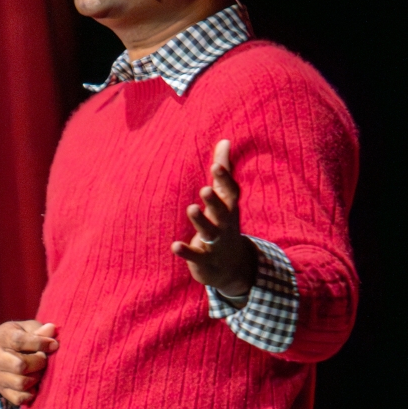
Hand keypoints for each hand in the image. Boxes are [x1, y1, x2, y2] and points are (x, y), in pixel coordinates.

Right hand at [0, 320, 57, 406]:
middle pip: (20, 365)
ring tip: (39, 371)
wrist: (8, 352)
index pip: (18, 341)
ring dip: (36, 378)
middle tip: (44, 359)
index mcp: (1, 336)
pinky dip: (30, 393)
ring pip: (21, 383)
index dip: (40, 344)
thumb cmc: (24, 337)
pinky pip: (19, 398)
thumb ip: (41, 330)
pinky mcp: (1, 390)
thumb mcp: (30, 328)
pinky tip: (34, 384)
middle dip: (39, 363)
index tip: (54, 345)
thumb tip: (51, 330)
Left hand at [172, 139, 255, 298]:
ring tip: (191, 207)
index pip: (230, 192)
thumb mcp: (225, 199)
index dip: (225, 179)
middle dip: (215, 201)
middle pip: (222, 212)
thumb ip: (223, 172)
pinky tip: (174, 246)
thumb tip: (225, 140)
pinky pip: (196, 256)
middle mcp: (225, 225)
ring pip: (210, 231)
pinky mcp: (205, 260)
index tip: (216, 165)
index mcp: (229, 208)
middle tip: (205, 188)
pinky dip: (186, 252)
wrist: (232, 268)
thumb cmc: (224, 224)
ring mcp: (216, 244)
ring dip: (201, 221)